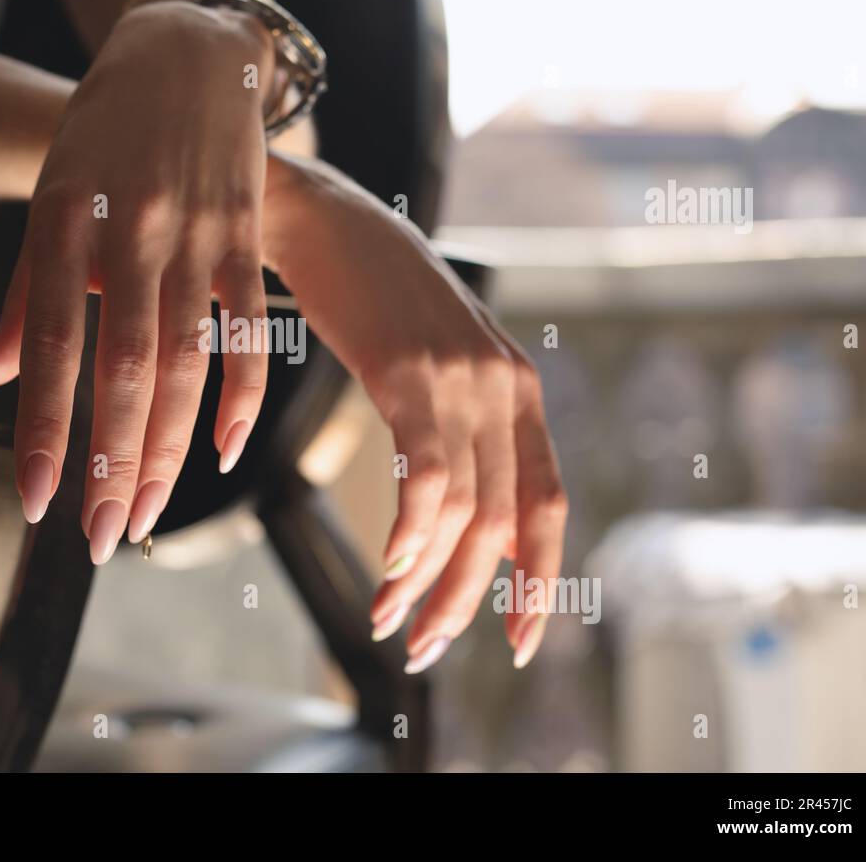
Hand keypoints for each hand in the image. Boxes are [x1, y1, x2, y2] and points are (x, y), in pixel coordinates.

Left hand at [0, 0, 275, 563]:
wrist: (186, 54)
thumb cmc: (104, 134)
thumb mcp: (49, 196)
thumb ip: (26, 292)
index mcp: (65, 222)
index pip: (52, 344)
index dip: (46, 427)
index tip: (39, 500)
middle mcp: (130, 231)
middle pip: (124, 368)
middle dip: (112, 462)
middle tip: (99, 535)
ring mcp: (195, 234)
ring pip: (185, 362)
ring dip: (167, 449)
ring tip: (145, 515)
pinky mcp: (244, 237)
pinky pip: (247, 329)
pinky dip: (242, 395)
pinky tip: (225, 451)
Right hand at [262, 153, 567, 672]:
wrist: (316, 216)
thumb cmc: (365, 290)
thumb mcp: (433, 358)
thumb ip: (462, 424)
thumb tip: (463, 511)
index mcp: (519, 387)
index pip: (548, 505)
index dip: (539, 582)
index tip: (521, 640)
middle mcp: (505, 384)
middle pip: (504, 524)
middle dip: (468, 602)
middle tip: (426, 649)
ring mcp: (462, 376)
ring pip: (465, 512)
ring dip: (427, 583)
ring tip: (389, 621)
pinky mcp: (411, 370)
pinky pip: (426, 478)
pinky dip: (409, 537)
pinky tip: (388, 567)